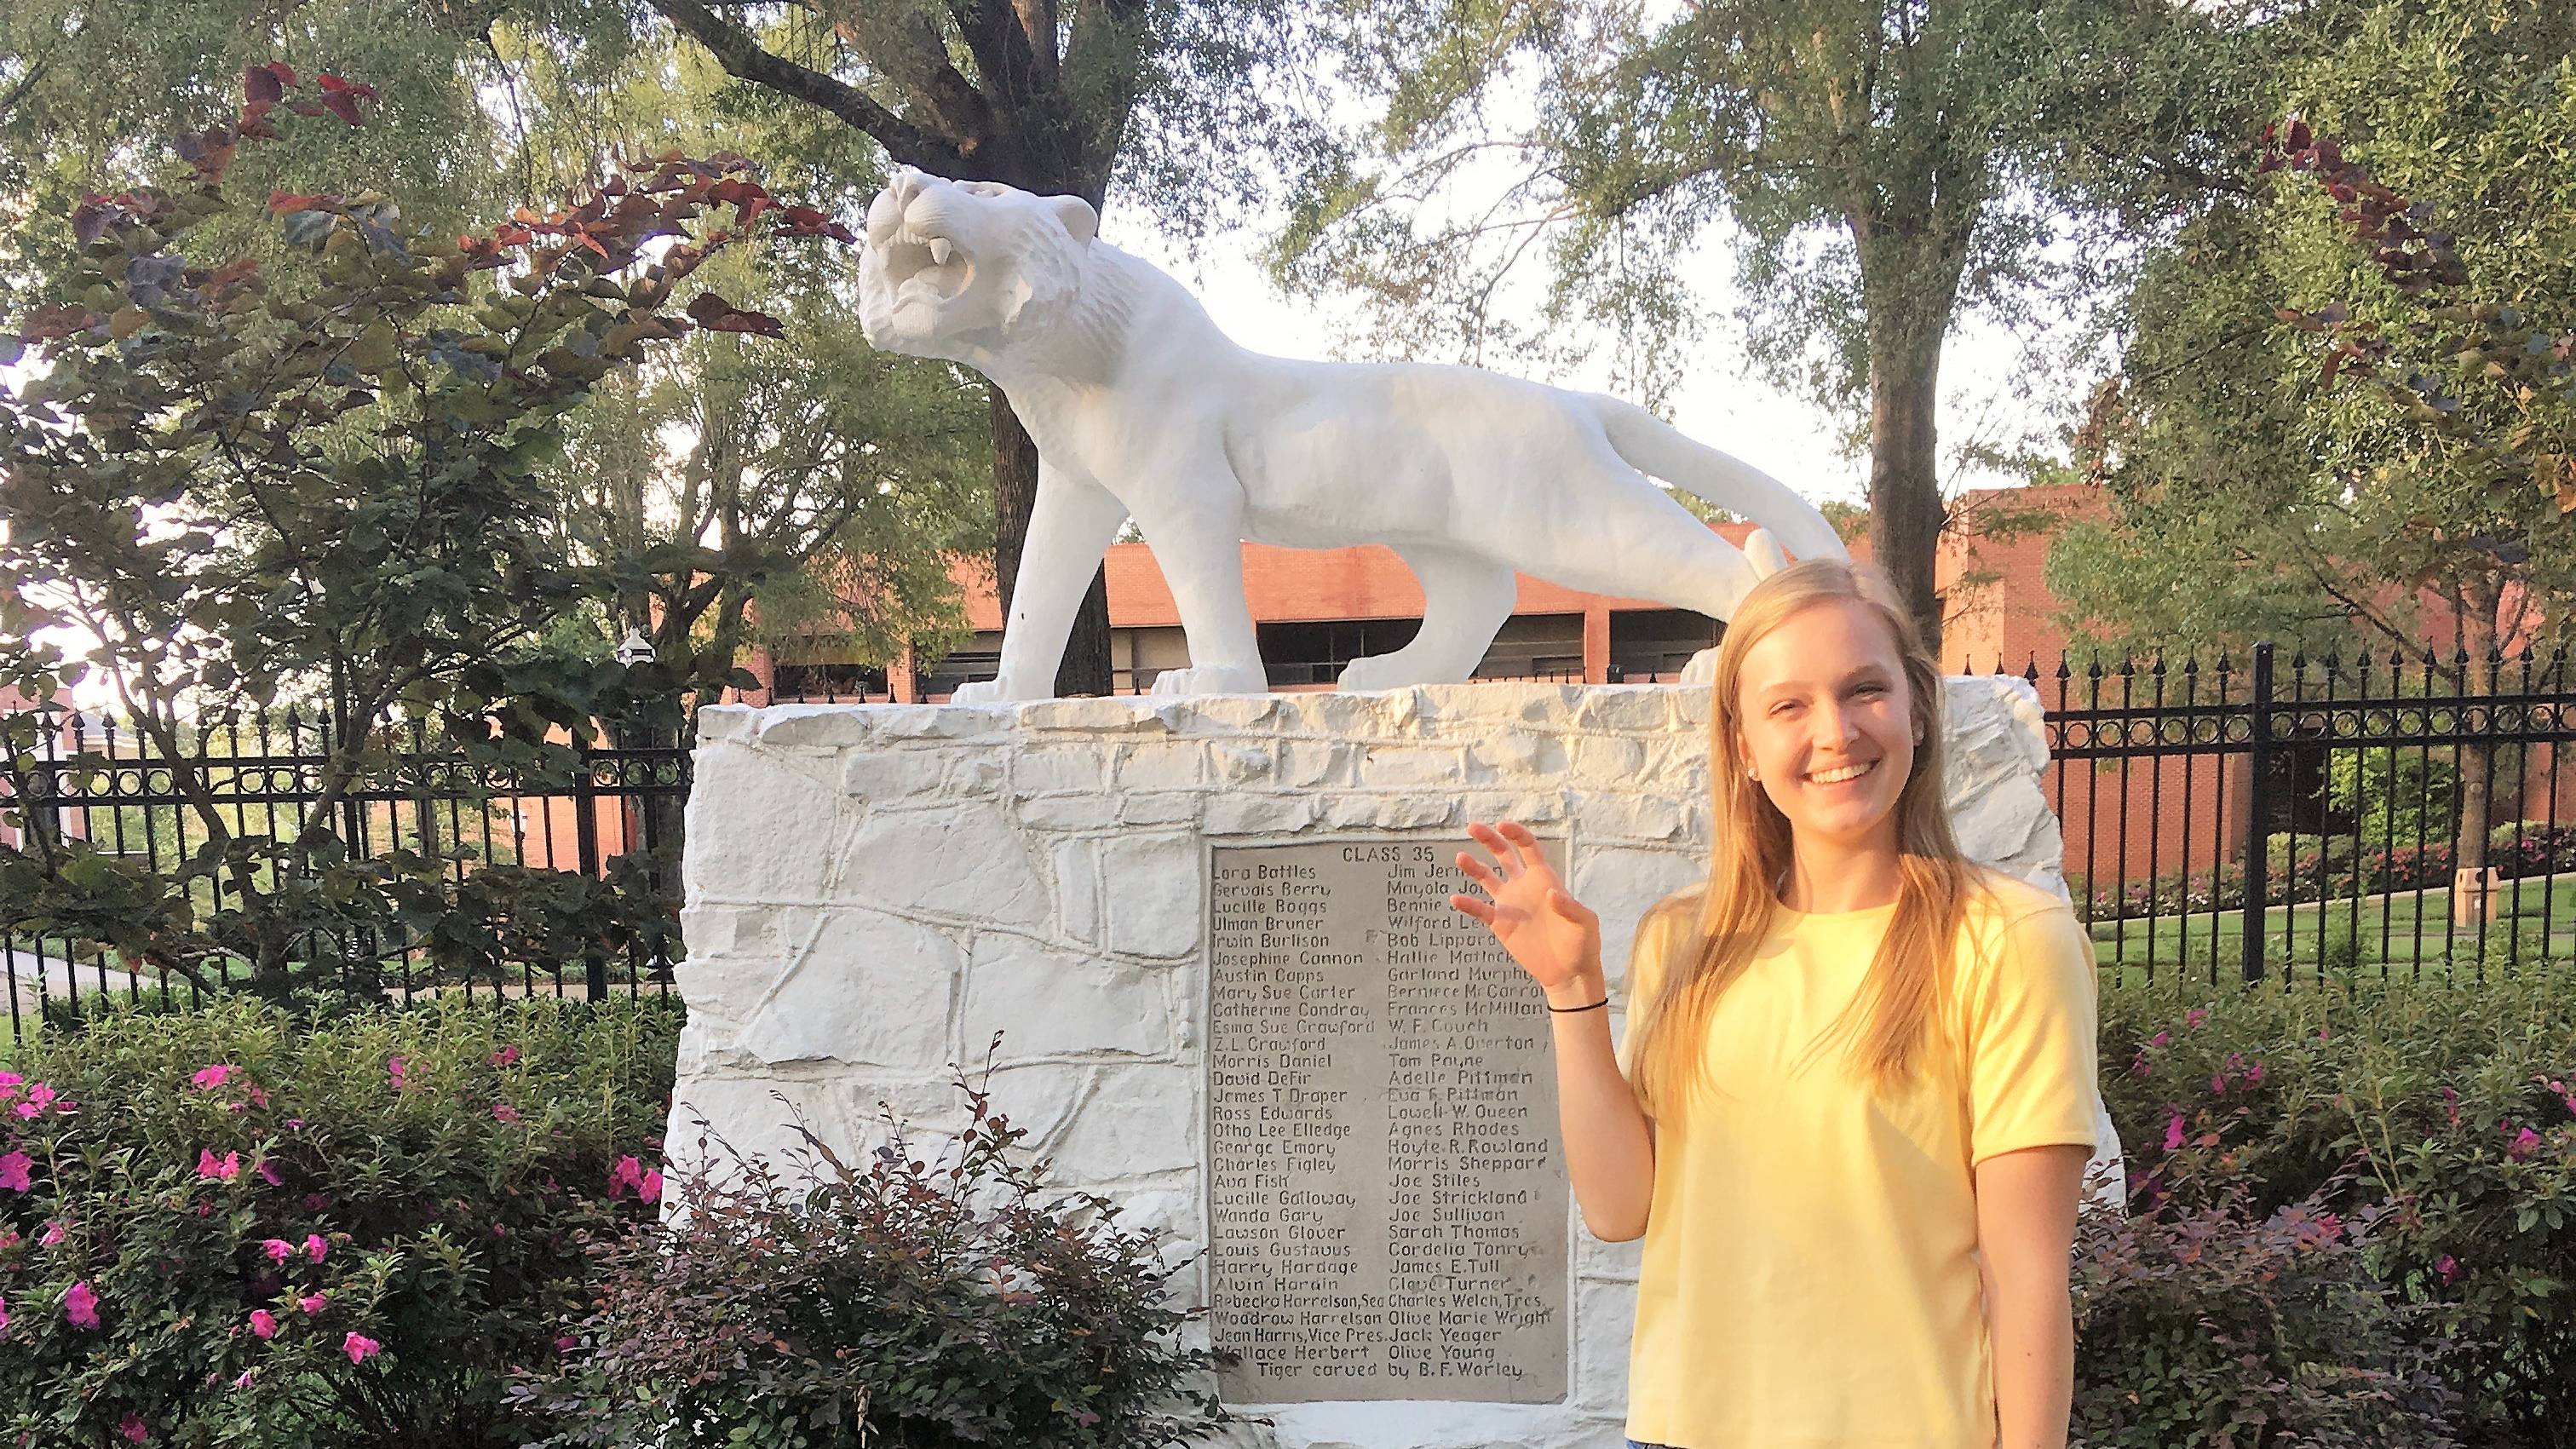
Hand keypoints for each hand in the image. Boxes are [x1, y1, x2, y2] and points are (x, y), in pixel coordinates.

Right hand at [1448, 820, 1601, 995]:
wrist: (1569, 972)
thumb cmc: (1582, 943)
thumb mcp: (1584, 923)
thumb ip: (1570, 907)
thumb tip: (1552, 893)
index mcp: (1544, 878)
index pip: (1528, 847)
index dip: (1515, 834)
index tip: (1501, 826)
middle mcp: (1524, 885)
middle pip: (1503, 854)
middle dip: (1489, 839)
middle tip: (1472, 826)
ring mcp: (1510, 904)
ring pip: (1487, 878)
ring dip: (1473, 867)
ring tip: (1461, 857)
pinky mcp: (1500, 924)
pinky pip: (1480, 910)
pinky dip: (1468, 904)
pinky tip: (1456, 899)